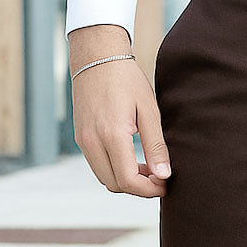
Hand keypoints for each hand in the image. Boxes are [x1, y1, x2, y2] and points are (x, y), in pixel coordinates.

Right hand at [68, 24, 170, 198]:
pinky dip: (115, 170)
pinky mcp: (80, 138)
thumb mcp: (148, 111)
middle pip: (116, 185)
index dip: (149, 190)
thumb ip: (156, 146)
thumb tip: (164, 176)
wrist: (95, 56)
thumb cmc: (126, 79)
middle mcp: (92, 142)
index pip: (129, 181)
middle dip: (139, 188)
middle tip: (159, 178)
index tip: (165, 184)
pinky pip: (98, 166)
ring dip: (127, 181)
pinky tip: (132, 159)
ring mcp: (83, 141)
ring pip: (105, 179)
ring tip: (147, 168)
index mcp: (112, 135)